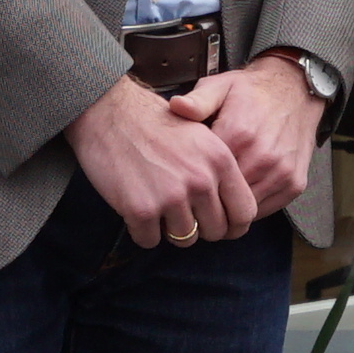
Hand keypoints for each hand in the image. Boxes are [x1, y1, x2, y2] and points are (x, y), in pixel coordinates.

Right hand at [67, 75, 256, 246]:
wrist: (108, 111)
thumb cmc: (153, 123)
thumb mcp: (200, 136)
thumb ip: (218, 171)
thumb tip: (230, 211)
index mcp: (220, 160)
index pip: (245, 212)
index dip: (233, 226)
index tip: (220, 225)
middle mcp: (201, 180)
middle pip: (215, 232)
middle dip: (199, 228)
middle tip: (179, 213)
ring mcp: (171, 196)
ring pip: (185, 239)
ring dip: (169, 230)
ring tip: (156, 205)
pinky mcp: (141, 209)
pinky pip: (149, 241)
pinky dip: (141, 231)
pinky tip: (134, 206)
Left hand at [174, 53, 330, 213]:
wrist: (295, 90)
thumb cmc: (252, 91)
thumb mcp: (220, 86)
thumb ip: (198, 100)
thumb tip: (177, 106)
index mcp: (239, 134)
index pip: (206, 173)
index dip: (190, 179)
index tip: (183, 178)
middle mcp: (263, 157)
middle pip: (224, 195)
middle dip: (209, 196)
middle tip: (197, 192)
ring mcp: (281, 173)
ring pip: (245, 207)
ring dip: (230, 205)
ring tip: (217, 196)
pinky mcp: (295, 183)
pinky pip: (266, 209)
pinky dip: (250, 207)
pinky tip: (239, 195)